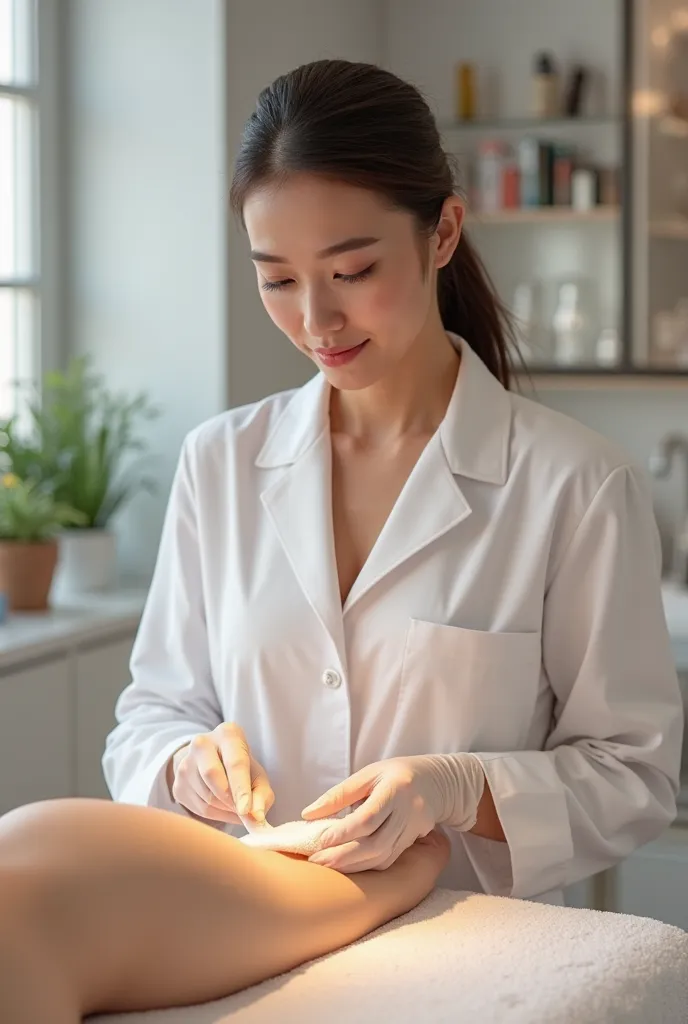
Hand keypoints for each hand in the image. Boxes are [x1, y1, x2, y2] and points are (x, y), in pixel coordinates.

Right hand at [170, 722, 274, 826]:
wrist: (212, 761)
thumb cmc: (240, 767)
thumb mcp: (257, 775)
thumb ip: (262, 795)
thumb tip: (256, 817)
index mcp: (227, 734)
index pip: (234, 762)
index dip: (241, 788)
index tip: (245, 810)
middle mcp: (202, 743)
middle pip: (212, 774)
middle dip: (229, 798)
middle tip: (243, 812)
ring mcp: (185, 764)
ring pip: (205, 796)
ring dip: (225, 809)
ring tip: (236, 806)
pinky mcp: (178, 784)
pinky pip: (197, 807)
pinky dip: (215, 815)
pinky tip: (223, 808)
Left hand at [301, 753, 484, 871]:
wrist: (438, 783)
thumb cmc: (397, 774)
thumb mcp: (369, 774)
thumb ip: (340, 794)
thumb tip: (309, 814)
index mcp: (396, 789)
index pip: (369, 817)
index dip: (344, 832)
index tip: (321, 840)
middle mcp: (407, 812)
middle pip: (375, 843)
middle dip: (343, 856)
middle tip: (316, 861)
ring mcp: (412, 831)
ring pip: (381, 856)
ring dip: (352, 865)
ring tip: (326, 865)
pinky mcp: (412, 843)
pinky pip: (387, 860)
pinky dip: (366, 866)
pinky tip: (347, 866)